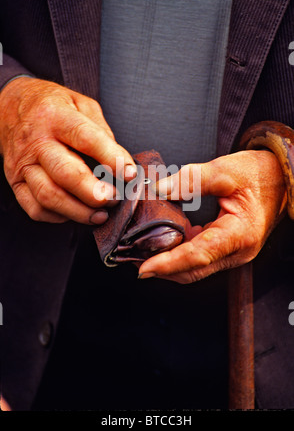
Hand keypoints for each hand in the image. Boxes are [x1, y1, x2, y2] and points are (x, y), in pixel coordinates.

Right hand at [0, 77, 136, 223]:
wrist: (9, 106)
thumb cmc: (51, 106)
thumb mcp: (81, 104)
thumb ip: (101, 131)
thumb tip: (120, 163)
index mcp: (56, 117)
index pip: (86, 139)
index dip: (112, 159)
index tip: (130, 174)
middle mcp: (37, 142)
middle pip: (66, 174)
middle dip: (94, 193)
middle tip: (113, 199)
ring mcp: (23, 164)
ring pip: (49, 196)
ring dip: (78, 211)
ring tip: (100, 215)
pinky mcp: (15, 182)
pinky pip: (35, 208)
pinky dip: (58, 217)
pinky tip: (75, 212)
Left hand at [138, 150, 286, 282]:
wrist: (280, 178)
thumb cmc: (259, 174)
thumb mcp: (224, 170)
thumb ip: (190, 180)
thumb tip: (159, 189)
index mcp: (240, 234)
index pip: (198, 255)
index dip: (169, 263)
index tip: (144, 268)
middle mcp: (238, 251)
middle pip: (194, 270)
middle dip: (163, 268)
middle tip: (134, 260)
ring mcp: (234, 253)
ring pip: (196, 268)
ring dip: (170, 264)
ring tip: (143, 253)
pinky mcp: (229, 249)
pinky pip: (201, 258)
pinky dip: (180, 255)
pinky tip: (165, 242)